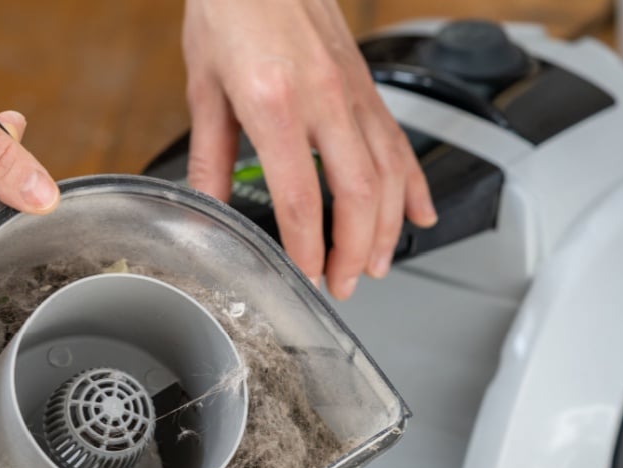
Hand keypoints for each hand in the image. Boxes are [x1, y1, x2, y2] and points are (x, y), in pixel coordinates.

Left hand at [182, 0, 436, 299]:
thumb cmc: (228, 7)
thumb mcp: (204, 87)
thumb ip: (210, 156)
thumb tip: (207, 207)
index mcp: (274, 103)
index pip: (301, 197)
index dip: (309, 247)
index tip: (307, 275)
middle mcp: (323, 97)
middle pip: (357, 193)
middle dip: (356, 250)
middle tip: (346, 284)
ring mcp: (352, 89)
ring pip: (388, 172)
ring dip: (389, 227)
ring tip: (377, 264)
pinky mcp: (366, 83)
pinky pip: (399, 141)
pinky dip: (412, 183)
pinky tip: (418, 214)